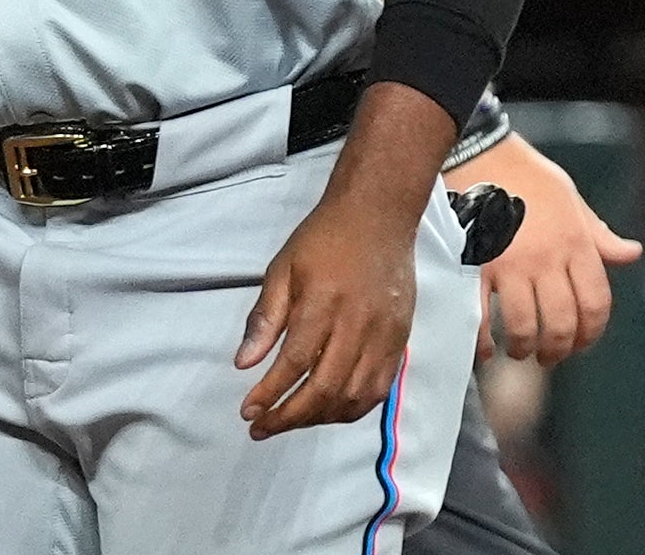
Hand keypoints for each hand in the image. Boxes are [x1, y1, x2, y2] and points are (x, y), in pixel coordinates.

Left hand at [236, 82, 449, 438]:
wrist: (378, 216)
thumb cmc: (323, 239)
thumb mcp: (282, 268)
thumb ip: (265, 319)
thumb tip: (243, 363)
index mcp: (322, 305)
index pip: (293, 365)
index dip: (269, 395)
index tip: (247, 411)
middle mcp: (357, 327)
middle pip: (324, 390)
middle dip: (290, 417)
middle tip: (262, 427)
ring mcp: (384, 337)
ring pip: (354, 398)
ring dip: (320, 418)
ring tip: (291, 420)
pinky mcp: (401, 341)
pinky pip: (379, 389)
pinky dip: (353, 408)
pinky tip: (330, 410)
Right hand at [452, 131, 643, 362]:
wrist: (475, 148)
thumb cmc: (524, 171)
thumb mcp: (569, 197)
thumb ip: (597, 234)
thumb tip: (631, 254)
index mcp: (575, 242)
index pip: (596, 304)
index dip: (591, 333)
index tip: (580, 343)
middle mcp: (546, 258)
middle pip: (561, 323)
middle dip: (557, 350)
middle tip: (548, 357)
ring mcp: (509, 263)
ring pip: (524, 326)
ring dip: (522, 348)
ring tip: (518, 351)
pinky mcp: (474, 263)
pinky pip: (480, 314)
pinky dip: (482, 340)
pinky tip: (484, 348)